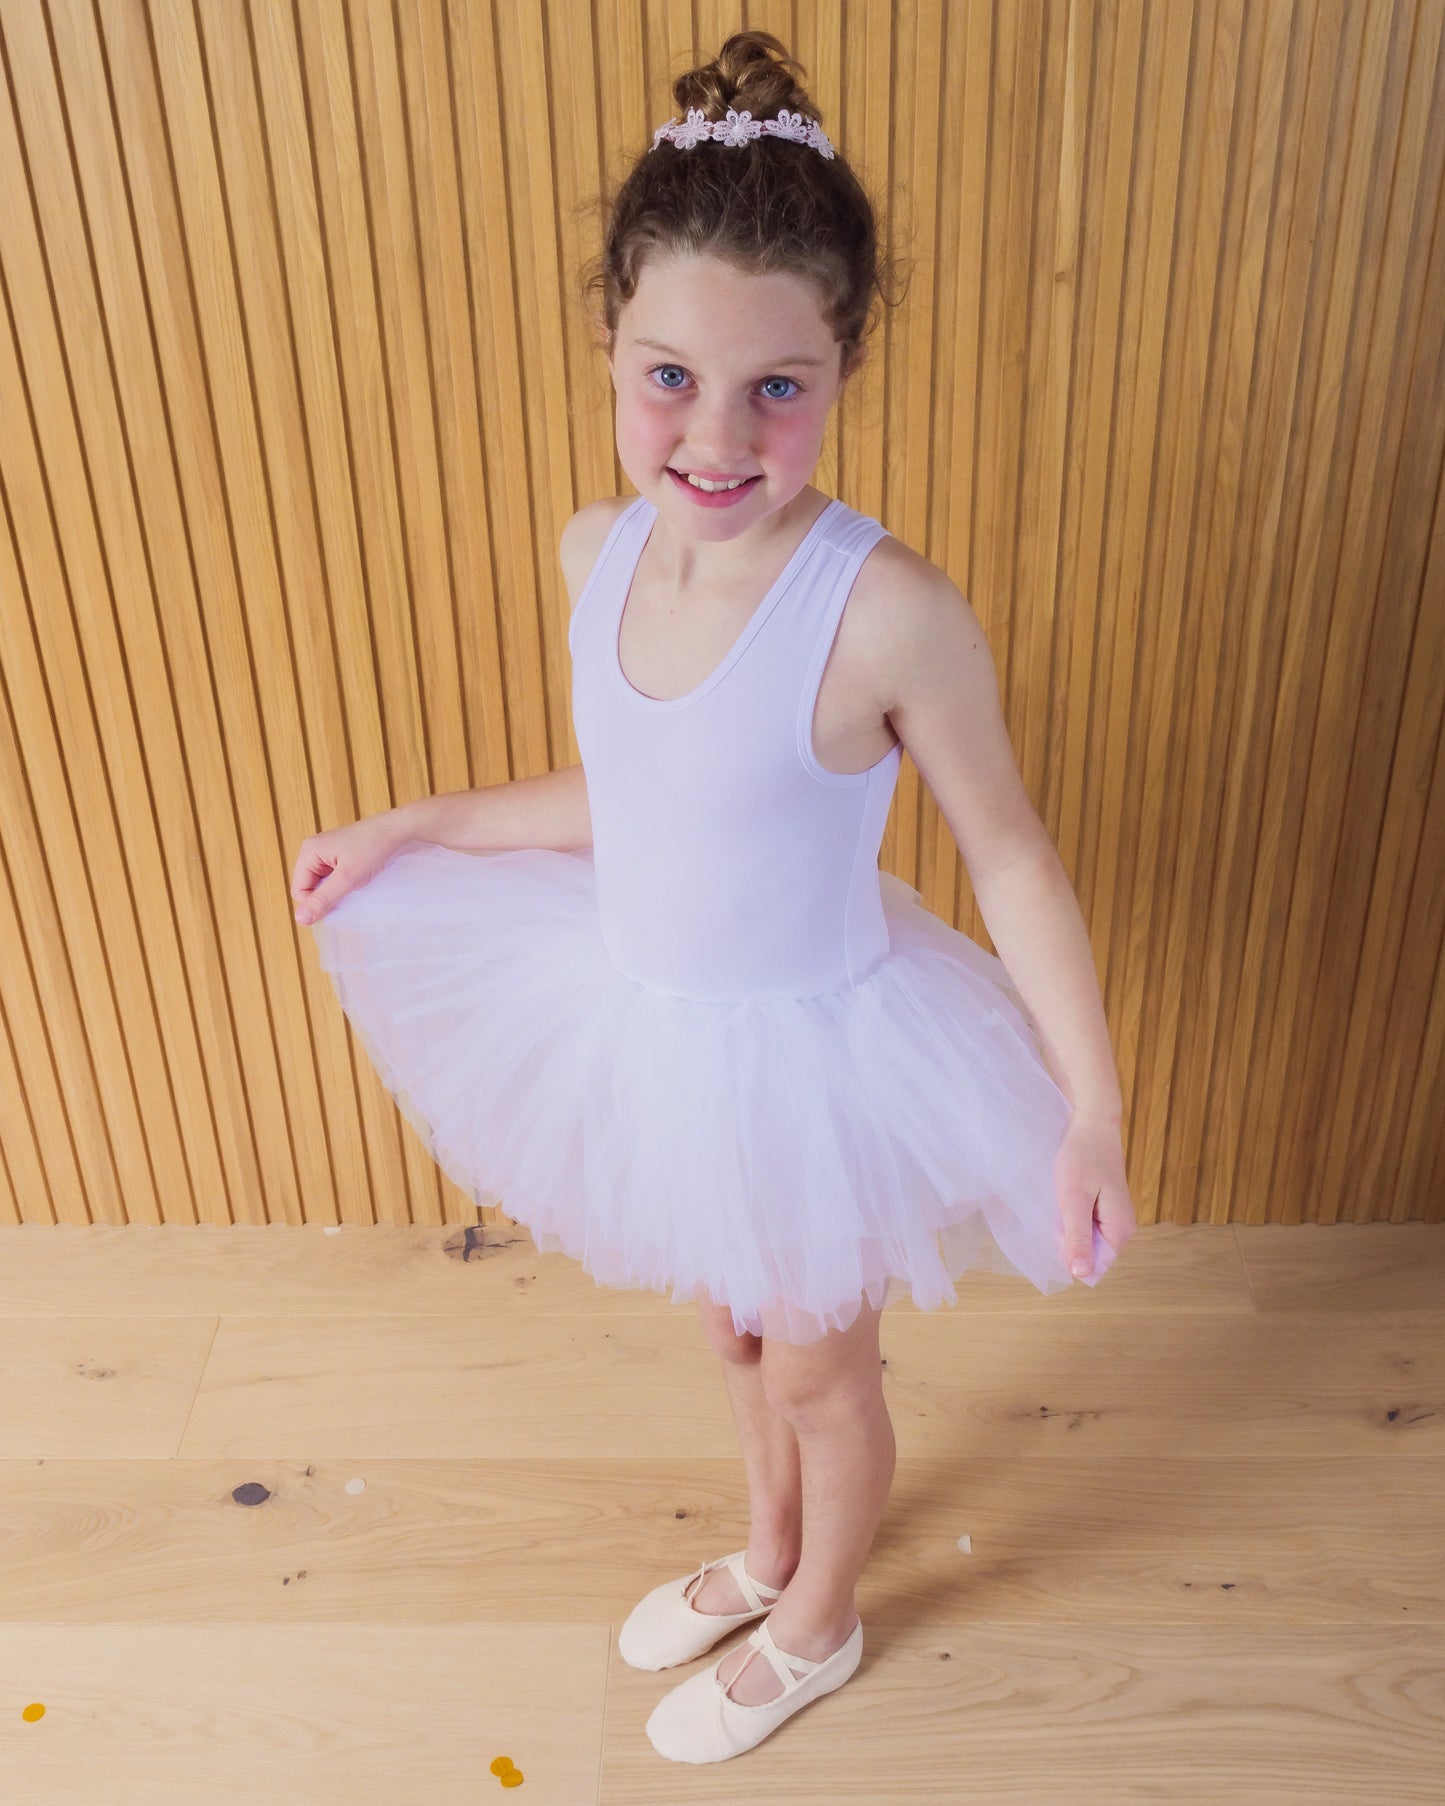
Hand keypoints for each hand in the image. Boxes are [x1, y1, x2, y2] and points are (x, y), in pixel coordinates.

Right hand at [290, 814, 419, 925]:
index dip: (316, 903)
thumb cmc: (372, 849)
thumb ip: (323, 900)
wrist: (398, 830)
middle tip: (349, 893)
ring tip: (355, 885)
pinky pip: (334, 878)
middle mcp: (314, 850)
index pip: (299, 890)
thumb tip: (300, 919)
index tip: (339, 905)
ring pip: (323, 884)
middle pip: (310, 887)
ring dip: (337, 890)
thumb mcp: (347, 878)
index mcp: (309, 852)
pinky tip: (359, 880)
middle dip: (327, 895)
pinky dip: (345, 884)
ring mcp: (328, 853)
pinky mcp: (341, 855)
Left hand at [1053, 1113, 1136, 1278]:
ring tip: (1058, 1205)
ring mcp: (1114, 1217)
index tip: (1056, 1231)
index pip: (1094, 1266)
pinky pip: (1085, 1225)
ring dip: (1068, 1228)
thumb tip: (1081, 1274)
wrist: (1092, 1124)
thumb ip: (1078, 1237)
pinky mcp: (1104, 1207)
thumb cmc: (1082, 1157)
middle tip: (1055, 1214)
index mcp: (1120, 1231)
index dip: (1071, 1256)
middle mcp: (1122, 1228)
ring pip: (1086, 1239)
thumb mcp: (1074, 1199)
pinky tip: (1062, 1201)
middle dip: (1069, 1242)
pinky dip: (1070, 1217)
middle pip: (1090, 1254)